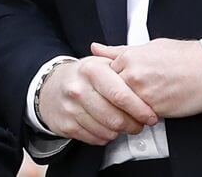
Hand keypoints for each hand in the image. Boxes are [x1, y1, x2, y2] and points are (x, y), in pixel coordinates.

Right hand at [37, 55, 157, 145]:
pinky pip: (95, 139)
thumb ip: (125, 69)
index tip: (151, 116)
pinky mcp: (66, 125)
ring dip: (120, 132)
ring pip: (106, 131)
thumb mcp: (101, 63)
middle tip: (140, 124)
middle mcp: (79, 89)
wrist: (51, 87)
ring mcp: (71, 109)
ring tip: (125, 125)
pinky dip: (106, 137)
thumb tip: (148, 80)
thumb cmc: (83, 76)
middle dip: (133, 125)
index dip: (140, 109)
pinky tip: (108, 127)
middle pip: (115, 118)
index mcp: (92, 70)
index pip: (121, 95)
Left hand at [91, 39, 201, 117]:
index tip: (114, 87)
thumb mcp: (149, 46)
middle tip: (123, 101)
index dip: (109, 85)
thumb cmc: (183, 56)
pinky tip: (148, 112)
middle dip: (114, 100)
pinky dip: (140, 118)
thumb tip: (96, 48)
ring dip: (126, 111)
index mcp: (129, 58)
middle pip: (109, 95)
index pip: (103, 76)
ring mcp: (142, 93)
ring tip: (137, 107)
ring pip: (122, 109)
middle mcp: (132, 75)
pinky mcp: (154, 110)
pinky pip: (138, 118)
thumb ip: (119, 51)